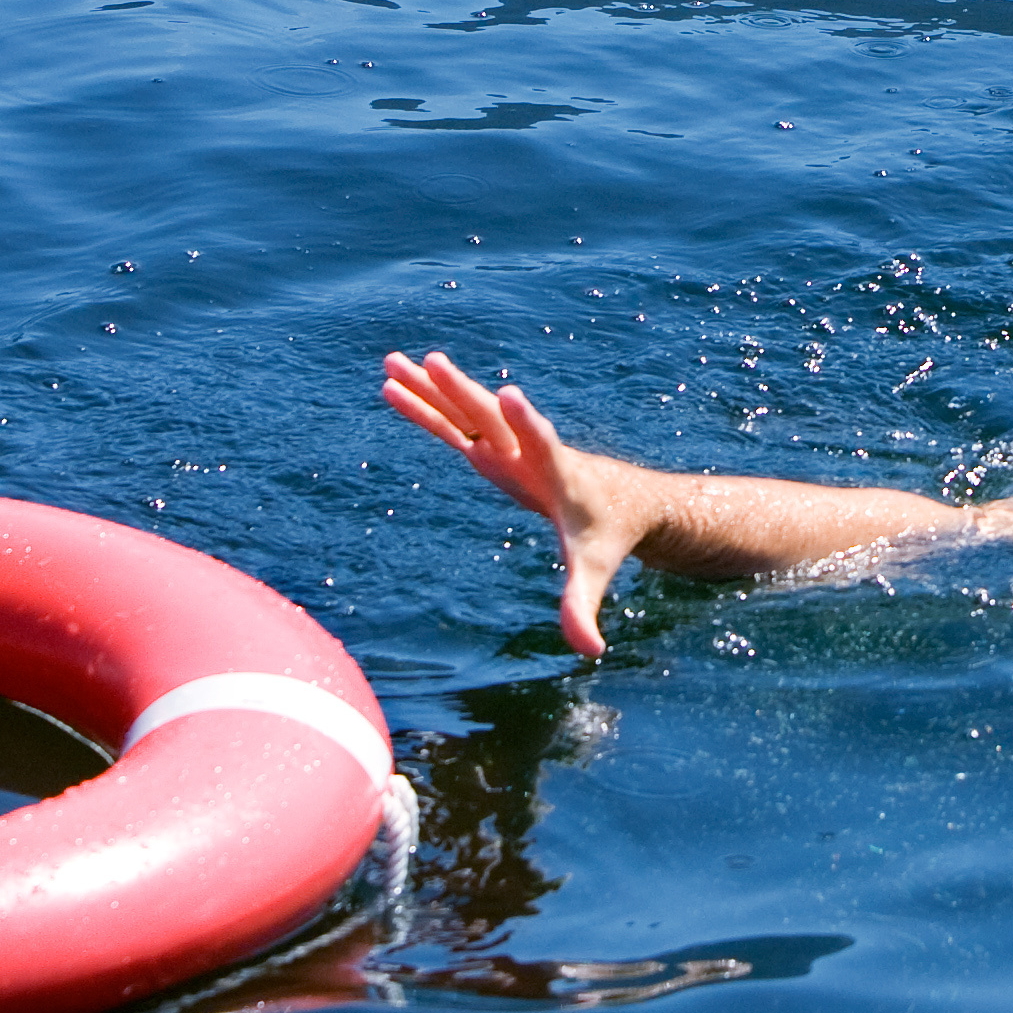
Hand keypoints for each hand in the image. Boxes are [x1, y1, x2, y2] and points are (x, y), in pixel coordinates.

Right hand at [382, 350, 648, 657]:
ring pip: (465, 412)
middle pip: (493, 417)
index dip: (528, 423)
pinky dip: (425, 407)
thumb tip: (590, 651)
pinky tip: (395, 387)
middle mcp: (528, 450)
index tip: (511, 395)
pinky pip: (453, 426)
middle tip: (435, 361)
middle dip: (464, 391)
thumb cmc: (607, 536)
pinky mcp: (492, 449)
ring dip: (431, 389)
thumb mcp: (594, 571)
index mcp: (558, 475)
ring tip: (392, 361)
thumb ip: (584, 607)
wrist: (621, 500)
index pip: (543, 444)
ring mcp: (508, 446)